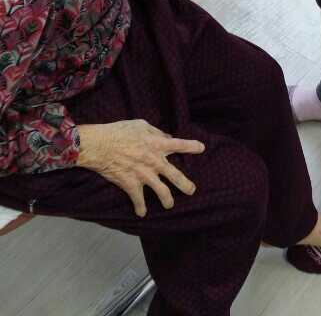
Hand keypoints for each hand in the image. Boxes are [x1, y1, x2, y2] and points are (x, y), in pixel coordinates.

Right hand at [77, 120, 205, 217]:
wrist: (100, 145)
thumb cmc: (119, 131)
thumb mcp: (140, 125)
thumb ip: (155, 132)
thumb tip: (166, 137)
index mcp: (157, 144)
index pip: (180, 145)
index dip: (192, 146)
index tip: (201, 148)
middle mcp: (154, 161)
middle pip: (176, 176)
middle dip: (186, 185)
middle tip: (192, 190)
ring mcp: (144, 175)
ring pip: (162, 192)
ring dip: (167, 200)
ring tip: (170, 205)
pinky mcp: (131, 185)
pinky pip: (139, 200)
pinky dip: (140, 208)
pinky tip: (141, 213)